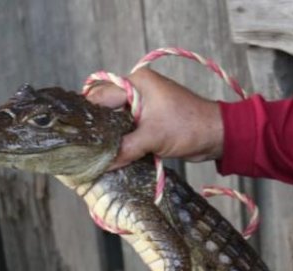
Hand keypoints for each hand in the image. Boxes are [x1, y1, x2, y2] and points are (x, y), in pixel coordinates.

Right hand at [84, 68, 224, 170]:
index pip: (101, 95)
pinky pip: (128, 129)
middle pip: (105, 106)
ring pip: (116, 119)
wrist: (217, 135)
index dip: (88, 114)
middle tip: (82, 146)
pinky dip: (121, 140)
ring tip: (93, 153)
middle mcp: (137, 90)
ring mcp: (143, 105)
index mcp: (136, 83)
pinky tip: (111, 154)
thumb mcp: (153, 138)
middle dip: (96, 125)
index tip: (75, 134)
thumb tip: (101, 164)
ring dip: (109, 135)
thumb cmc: (189, 127)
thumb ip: (125, 149)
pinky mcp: (149, 120)